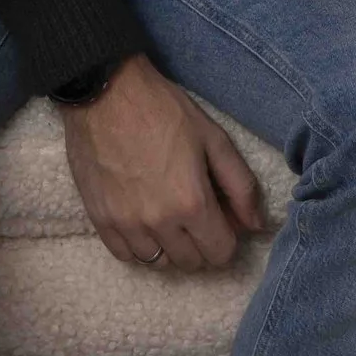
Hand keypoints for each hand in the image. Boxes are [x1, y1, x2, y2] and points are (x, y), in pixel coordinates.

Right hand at [60, 57, 265, 270]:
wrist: (105, 92)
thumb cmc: (164, 110)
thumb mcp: (214, 140)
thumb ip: (241, 186)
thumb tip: (256, 225)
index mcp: (192, 203)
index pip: (220, 253)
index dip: (227, 239)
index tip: (222, 221)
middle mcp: (158, 223)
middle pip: (191, 262)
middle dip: (201, 243)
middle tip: (197, 215)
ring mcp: (125, 225)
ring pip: (158, 262)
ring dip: (170, 246)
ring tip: (169, 216)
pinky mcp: (99, 219)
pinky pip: (125, 255)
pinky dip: (139, 246)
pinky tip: (144, 221)